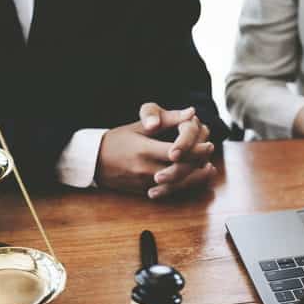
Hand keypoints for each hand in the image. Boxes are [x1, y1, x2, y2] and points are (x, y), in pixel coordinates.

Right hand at [96, 103, 216, 197]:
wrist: (92, 161)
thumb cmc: (116, 140)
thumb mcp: (139, 126)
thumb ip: (167, 120)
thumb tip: (191, 112)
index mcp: (144, 150)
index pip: (177, 153)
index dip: (195, 150)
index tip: (207, 143)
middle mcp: (145, 169)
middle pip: (180, 170)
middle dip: (198, 162)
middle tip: (210, 152)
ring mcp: (144, 182)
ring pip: (177, 185)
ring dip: (196, 178)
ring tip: (209, 168)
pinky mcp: (143, 191)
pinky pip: (169, 192)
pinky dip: (185, 186)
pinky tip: (195, 179)